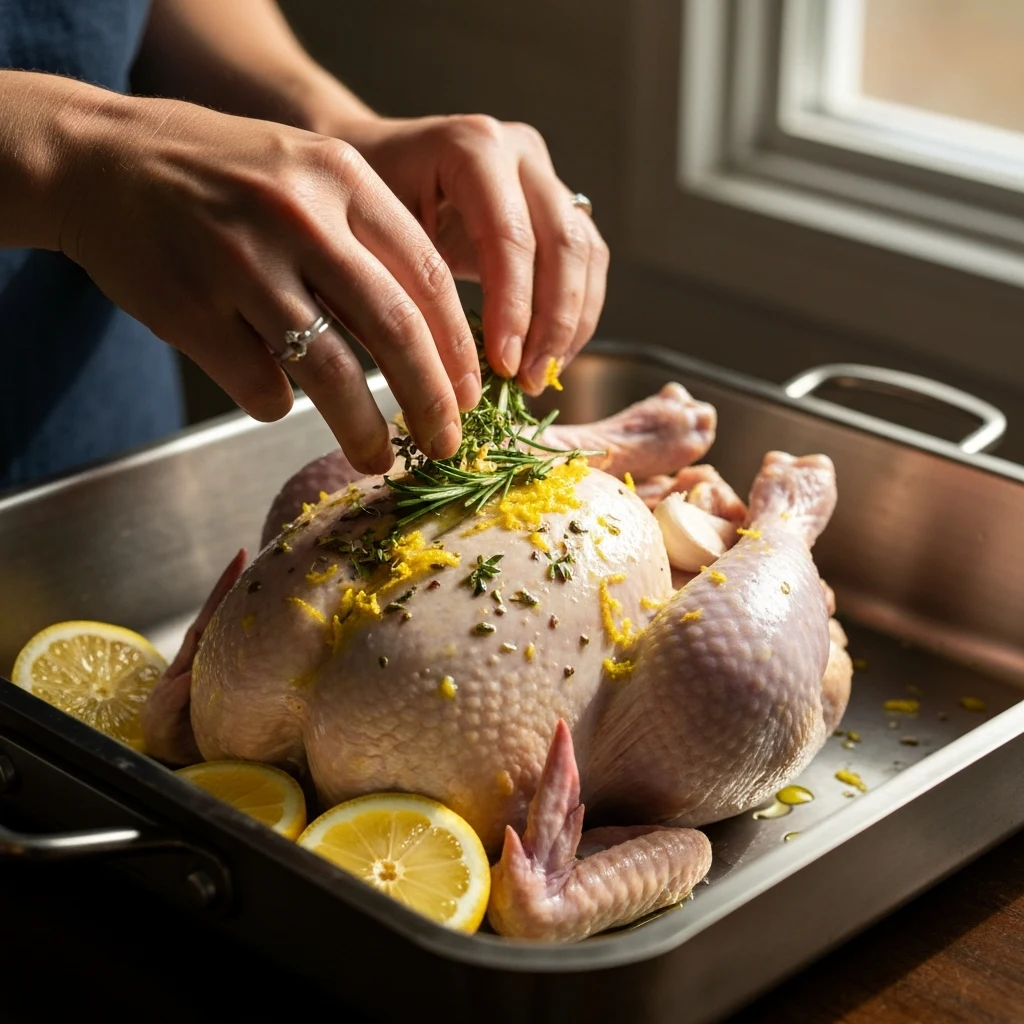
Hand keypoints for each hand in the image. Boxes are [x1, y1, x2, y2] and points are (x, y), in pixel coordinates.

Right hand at [59, 94, 480, 473]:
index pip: (427, 276)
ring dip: (364, 428)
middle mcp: (299, 216)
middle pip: (394, 328)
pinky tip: (279, 402)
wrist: (100, 161)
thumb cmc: (221, 176)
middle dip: (431, 399)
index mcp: (341, 177)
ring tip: (379, 458)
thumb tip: (433, 343)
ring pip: (331, 371)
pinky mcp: (191, 309)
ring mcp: (240, 263)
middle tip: (447, 445)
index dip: (458, 347)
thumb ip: (369, 240)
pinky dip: (277, 406)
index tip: (471, 395)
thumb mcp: (307, 174)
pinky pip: (259, 385)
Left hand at [338, 114, 609, 393]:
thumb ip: (411, 286)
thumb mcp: (372, 233)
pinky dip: (575, 316)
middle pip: (564, 244)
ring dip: (571, 324)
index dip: (514, 307)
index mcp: (473, 148)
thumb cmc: (360, 200)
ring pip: (586, 254)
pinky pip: (587, 264)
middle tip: (527, 379)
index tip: (503, 365)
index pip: (510, 236)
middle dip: (552, 323)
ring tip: (539, 376)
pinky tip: (547, 356)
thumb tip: (446, 367)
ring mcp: (545, 178)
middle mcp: (520, 153)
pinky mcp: (558, 209)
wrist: (370, 162)